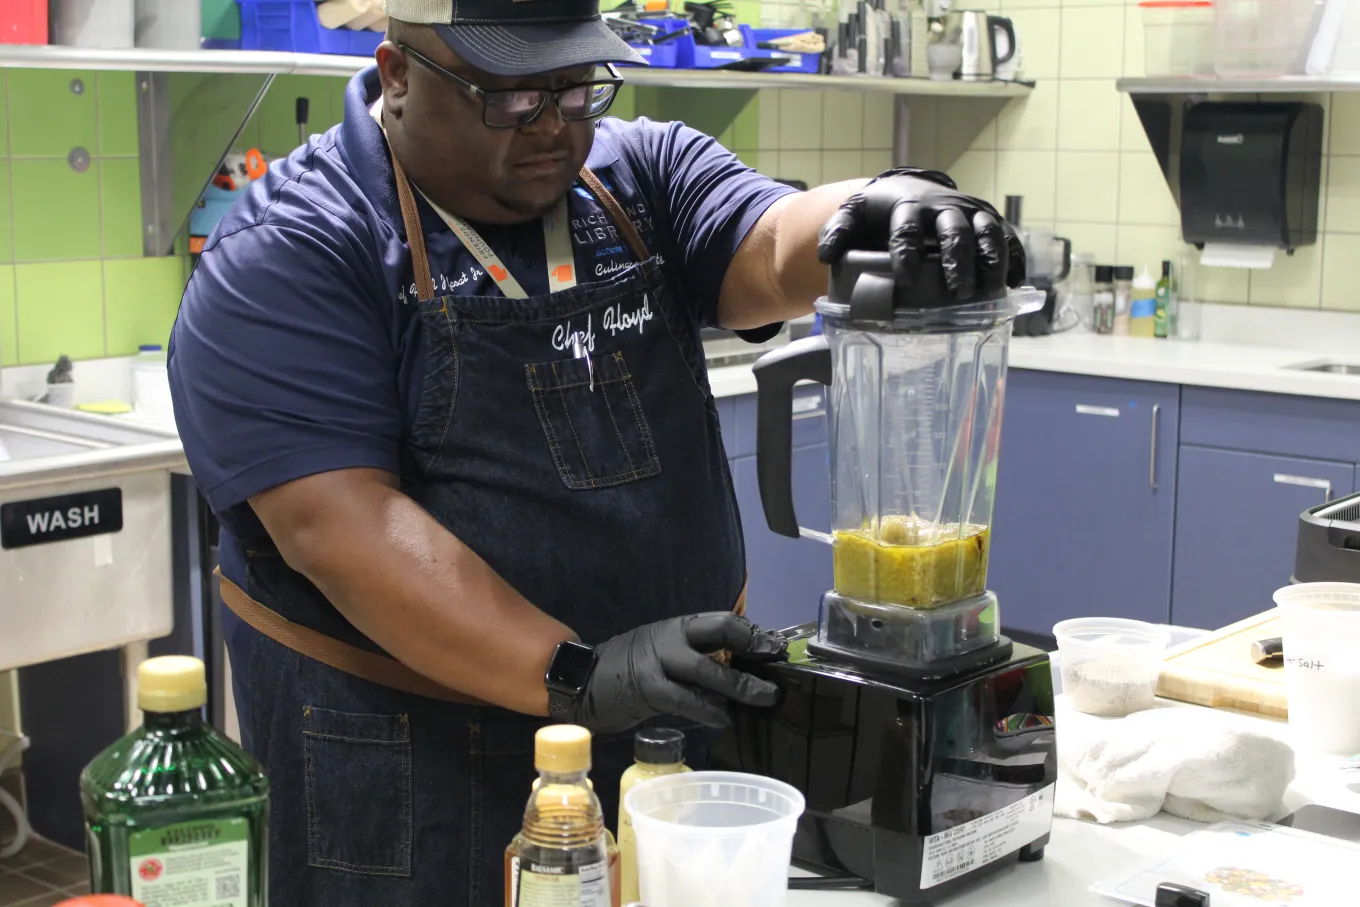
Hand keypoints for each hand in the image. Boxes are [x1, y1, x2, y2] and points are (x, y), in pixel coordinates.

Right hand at [572, 613, 786, 733]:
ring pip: (707, 671)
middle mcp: (670, 638)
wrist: (582, 681)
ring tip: (765, 698)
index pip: (721, 621)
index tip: (775, 646)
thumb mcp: (662, 651)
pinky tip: (724, 719)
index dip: (751, 632)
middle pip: (720, 633)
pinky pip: (686, 700)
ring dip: (740, 686)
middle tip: (777, 667)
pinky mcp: (648, 689)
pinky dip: (709, 711)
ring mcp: (658, 662)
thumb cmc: (629, 668)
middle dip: (753, 648)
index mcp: (677, 627)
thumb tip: (739, 668)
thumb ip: (695, 655)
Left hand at [817, 168, 1026, 297]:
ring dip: (990, 260)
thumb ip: (836, 232)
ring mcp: (968, 211)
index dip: (906, 251)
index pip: (906, 227)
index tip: (905, 278)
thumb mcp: (853, 216)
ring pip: (986, 232)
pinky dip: (1013, 257)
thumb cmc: (878, 213)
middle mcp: (941, 205)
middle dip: (957, 260)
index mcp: (906, 205)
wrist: (908, 190)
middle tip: (957, 291)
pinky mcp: (986, 220)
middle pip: (953, 230)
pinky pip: (1006, 236)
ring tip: (991, 291)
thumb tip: (825, 255)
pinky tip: (1015, 283)